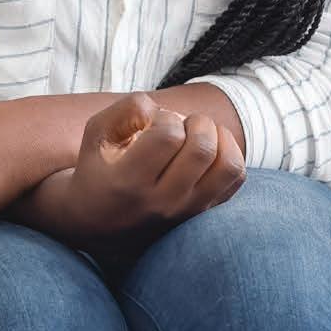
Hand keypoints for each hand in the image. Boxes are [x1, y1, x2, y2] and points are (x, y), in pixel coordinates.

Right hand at [22, 93, 244, 258]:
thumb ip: (125, 109)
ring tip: (200, 133)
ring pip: (229, 167)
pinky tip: (207, 149)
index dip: (165, 116)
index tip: (152, 121)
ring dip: (220, 138)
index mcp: (129, 181)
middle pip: (202, 149)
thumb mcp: (95, 132)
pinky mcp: (203, 214)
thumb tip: (161, 108)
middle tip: (180, 122)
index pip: (168, 136)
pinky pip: (235, 180)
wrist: (98, 223)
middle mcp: (162, 202)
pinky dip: (229, 154)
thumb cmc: (97, 168)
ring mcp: (187, 211)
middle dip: (197, 122)